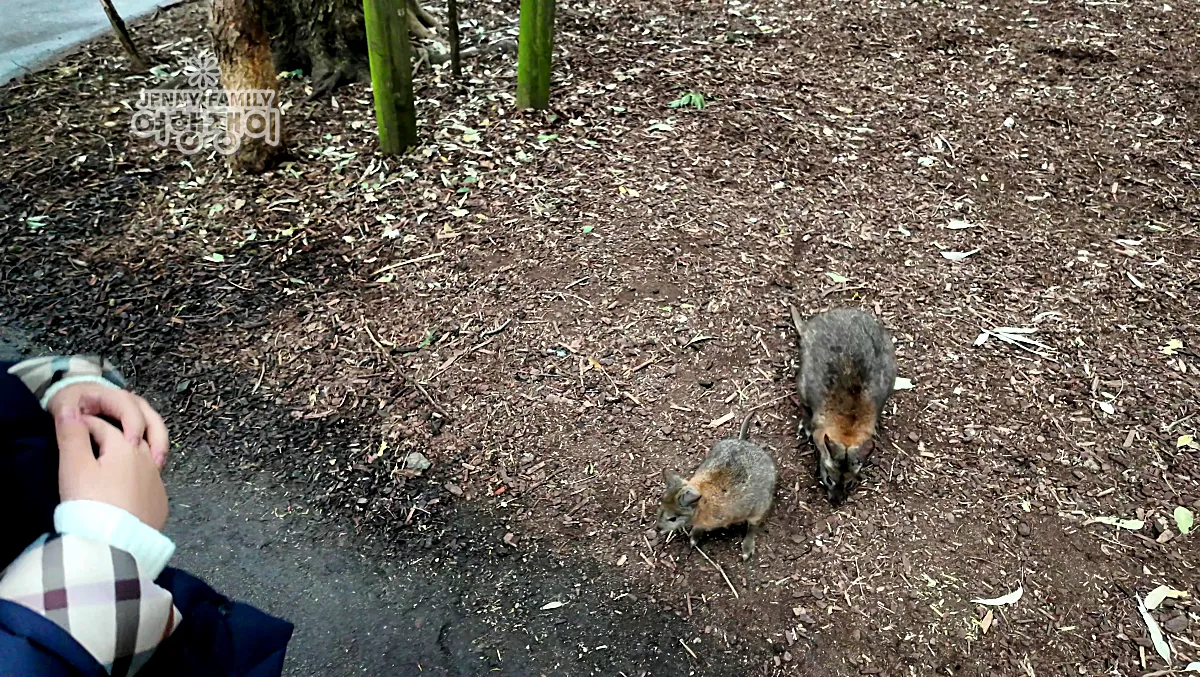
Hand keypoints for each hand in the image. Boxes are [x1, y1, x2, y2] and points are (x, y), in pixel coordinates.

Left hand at [47, 383, 168, 468]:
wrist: (69, 402)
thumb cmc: (68, 405)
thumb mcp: (63, 408)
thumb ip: (66, 416)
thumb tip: (70, 418)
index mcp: (110, 397)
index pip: (129, 406)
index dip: (133, 423)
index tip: (131, 443)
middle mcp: (128, 405)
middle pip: (149, 416)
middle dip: (155, 437)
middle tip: (154, 460)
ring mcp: (134, 417)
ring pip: (154, 428)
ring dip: (158, 446)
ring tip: (158, 467)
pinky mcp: (135, 430)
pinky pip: (150, 439)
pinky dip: (153, 452)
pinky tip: (152, 469)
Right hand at [55, 412, 168, 530]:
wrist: (115, 544)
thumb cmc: (91, 504)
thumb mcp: (75, 467)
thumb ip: (72, 436)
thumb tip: (70, 411)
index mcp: (125, 447)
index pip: (102, 427)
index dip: (83, 424)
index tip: (70, 428)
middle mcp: (147, 460)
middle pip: (127, 438)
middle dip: (110, 434)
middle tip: (91, 436)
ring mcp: (156, 482)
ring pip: (144, 458)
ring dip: (128, 455)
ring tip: (113, 458)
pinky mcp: (159, 503)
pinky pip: (149, 482)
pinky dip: (138, 476)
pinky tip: (129, 484)